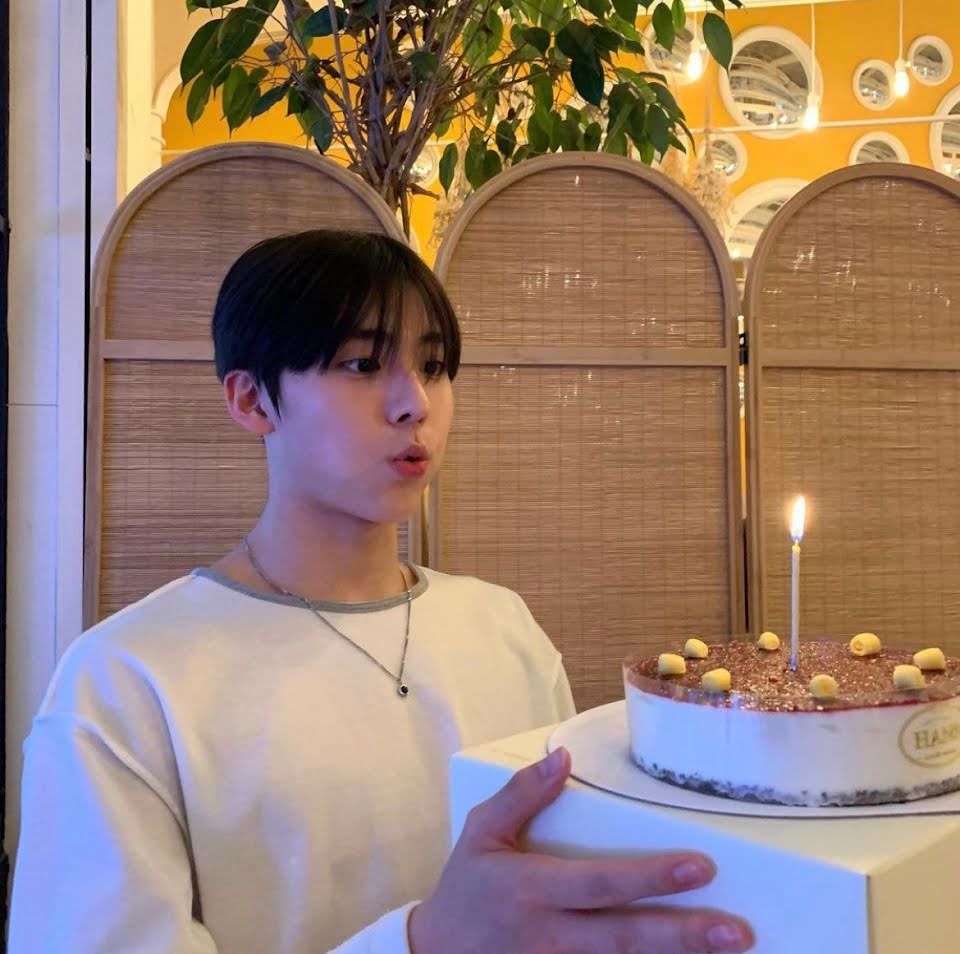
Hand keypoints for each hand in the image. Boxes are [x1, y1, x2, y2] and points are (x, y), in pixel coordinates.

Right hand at [408, 746, 753, 953]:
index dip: (651, 878)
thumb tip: (563, 758)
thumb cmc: (465, 888)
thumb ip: (522, 795)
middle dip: (683, 936)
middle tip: (736, 932)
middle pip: (625, 938)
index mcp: (533, 890)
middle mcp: (550, 936)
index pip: (602, 884)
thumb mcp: (481, 832)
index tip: (701, 867)